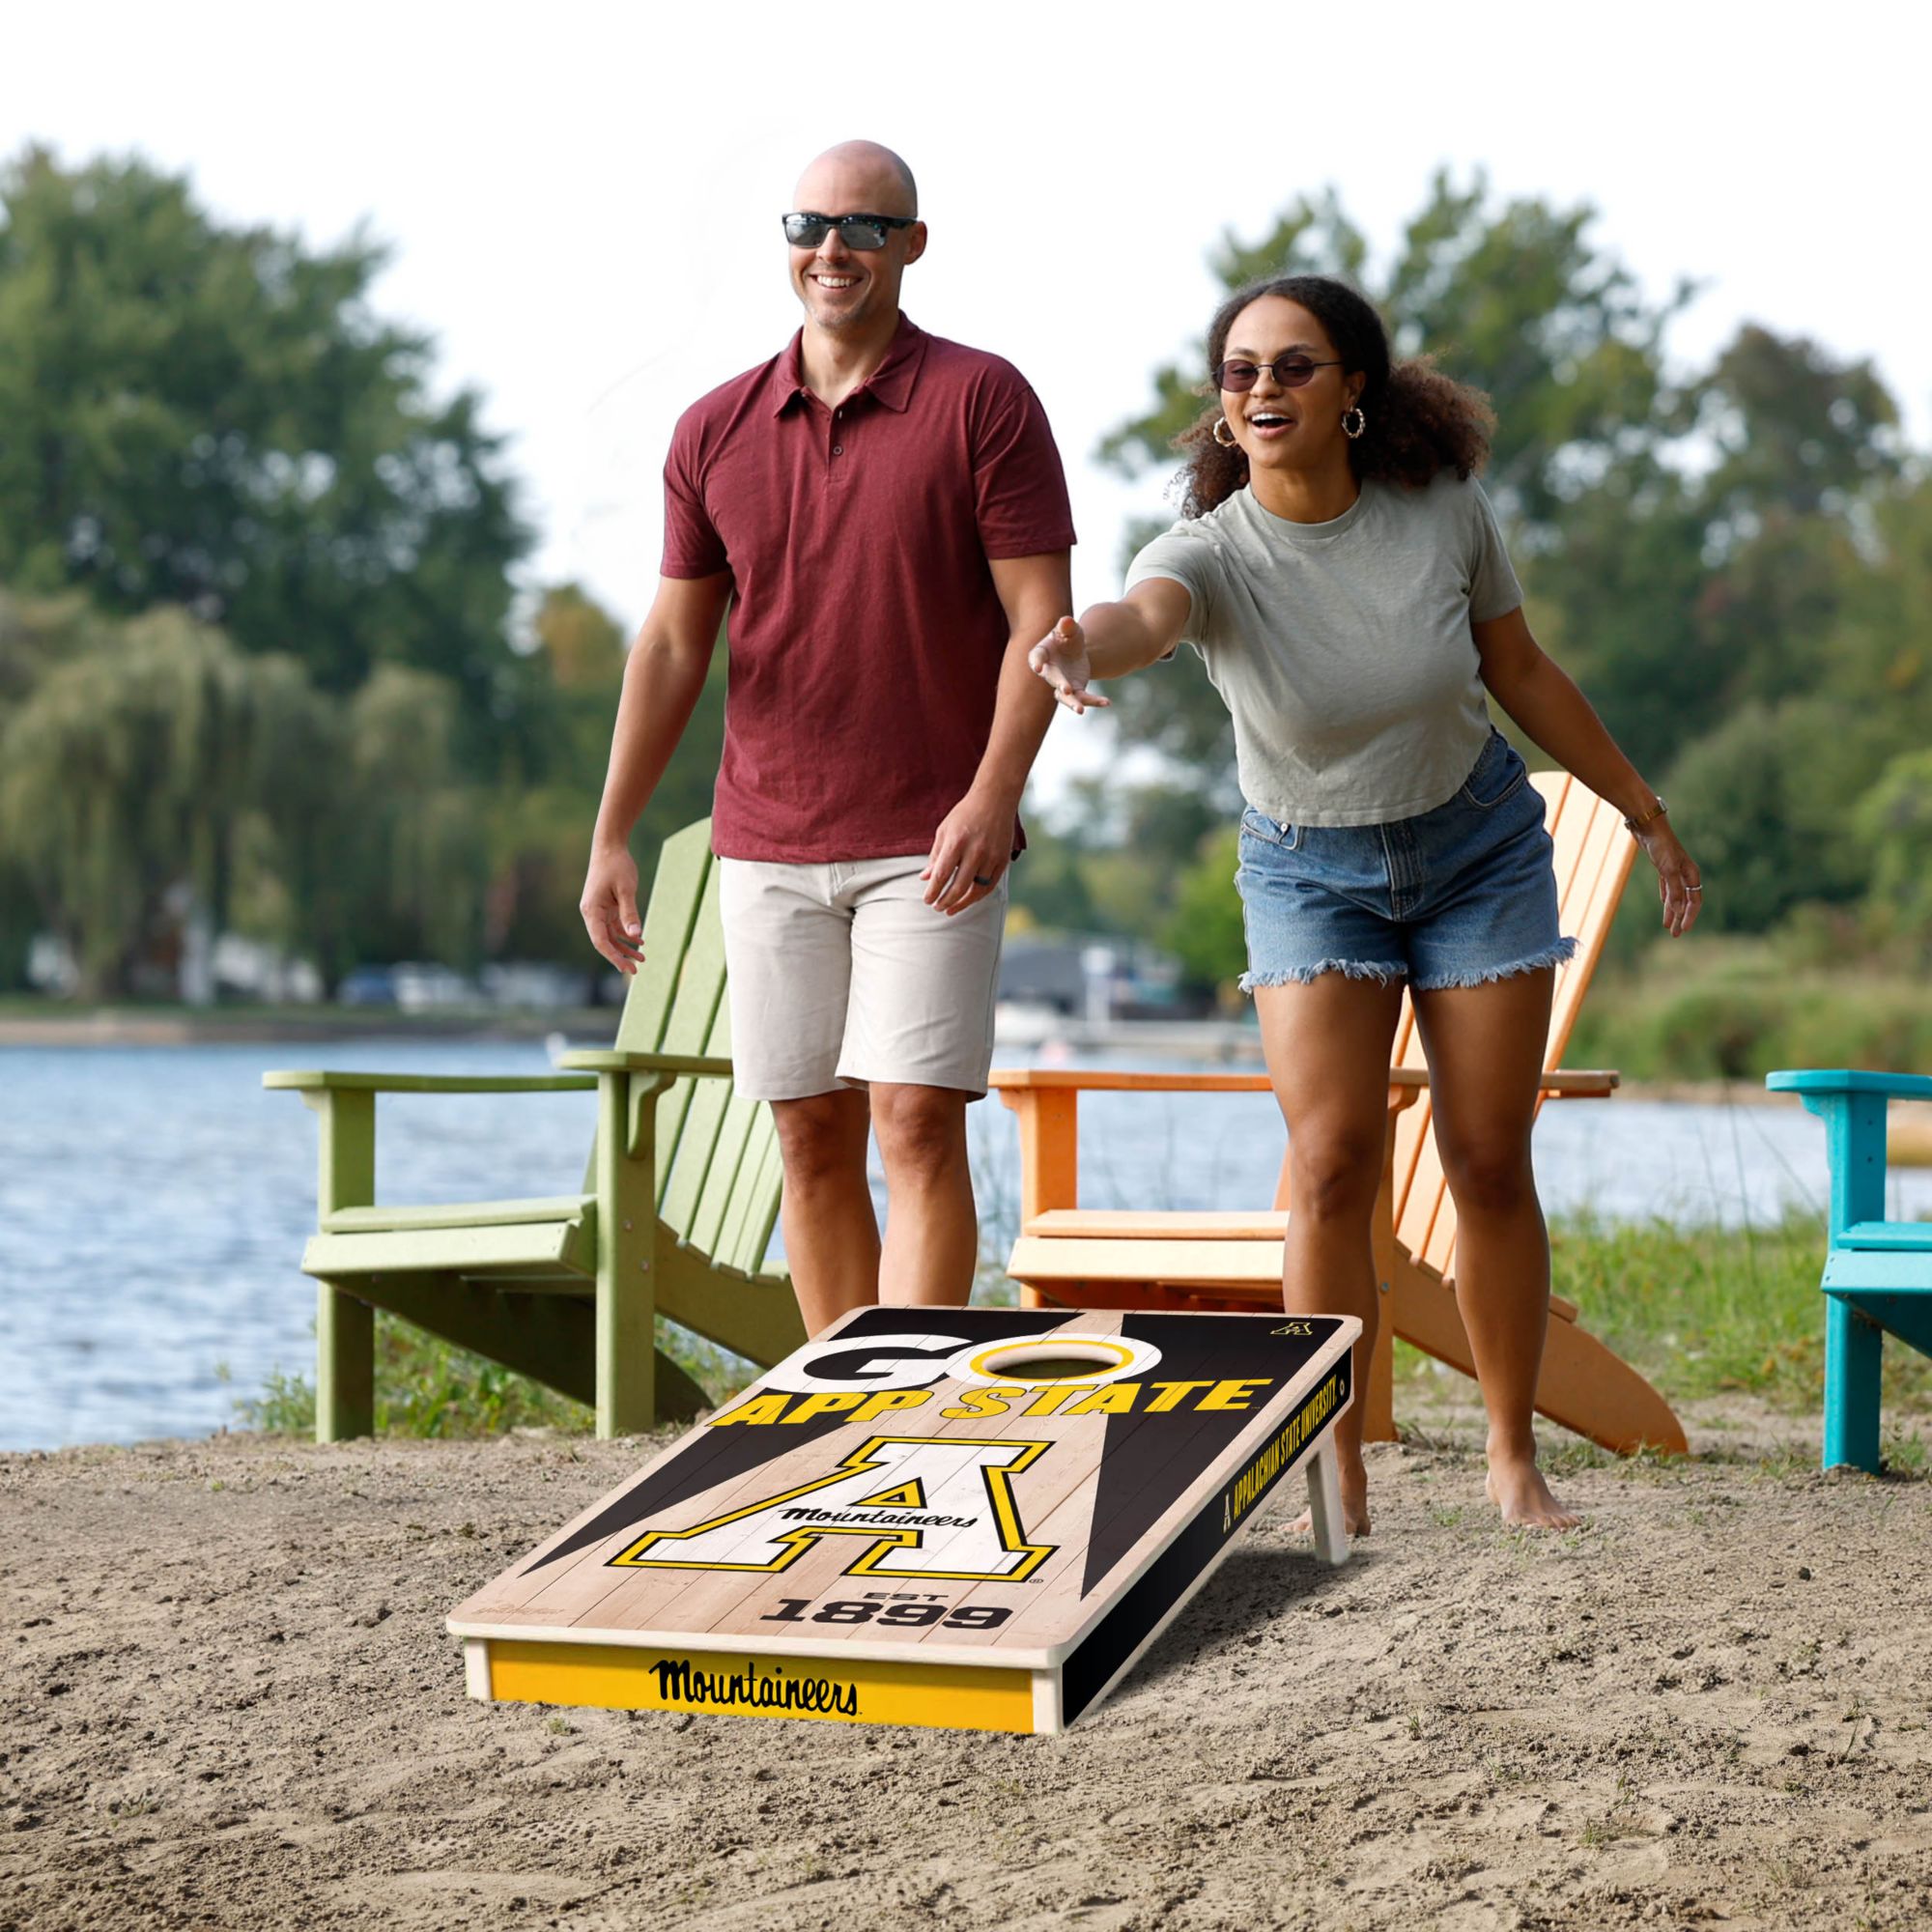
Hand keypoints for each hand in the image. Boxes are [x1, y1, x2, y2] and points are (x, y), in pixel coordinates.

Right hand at [580, 844, 644, 973]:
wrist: (610, 846)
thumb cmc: (617, 866)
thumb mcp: (626, 890)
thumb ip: (630, 913)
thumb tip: (635, 936)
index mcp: (591, 910)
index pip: (600, 940)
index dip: (613, 956)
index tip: (627, 968)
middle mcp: (592, 913)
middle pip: (604, 941)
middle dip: (619, 956)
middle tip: (636, 970)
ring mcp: (598, 910)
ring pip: (610, 935)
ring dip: (624, 946)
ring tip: (642, 958)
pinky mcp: (606, 906)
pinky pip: (614, 925)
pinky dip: (626, 934)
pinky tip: (639, 941)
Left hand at [923, 788, 1014, 915]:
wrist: (995, 800)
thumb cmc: (965, 815)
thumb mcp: (944, 831)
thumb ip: (935, 856)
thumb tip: (925, 879)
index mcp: (956, 842)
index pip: (941, 875)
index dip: (933, 892)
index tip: (927, 901)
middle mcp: (975, 851)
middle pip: (958, 887)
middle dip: (945, 901)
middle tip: (937, 907)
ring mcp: (991, 856)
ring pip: (976, 890)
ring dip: (962, 903)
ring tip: (950, 909)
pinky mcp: (1003, 860)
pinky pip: (991, 885)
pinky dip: (978, 896)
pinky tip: (968, 900)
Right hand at [1027, 616, 1107, 714]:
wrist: (1075, 651)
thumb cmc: (1068, 637)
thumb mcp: (1070, 629)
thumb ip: (1067, 626)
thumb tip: (1066, 621)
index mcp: (1043, 653)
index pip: (1037, 657)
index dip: (1036, 662)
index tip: (1037, 668)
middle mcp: (1049, 671)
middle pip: (1052, 678)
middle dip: (1059, 684)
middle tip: (1066, 689)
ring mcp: (1061, 683)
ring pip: (1065, 697)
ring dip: (1072, 703)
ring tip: (1080, 710)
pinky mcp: (1075, 691)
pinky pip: (1083, 698)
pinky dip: (1095, 701)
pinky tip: (1107, 702)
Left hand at [1643, 824, 1702, 937]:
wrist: (1648, 826)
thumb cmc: (1660, 846)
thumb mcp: (1667, 869)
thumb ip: (1674, 890)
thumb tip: (1680, 911)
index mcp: (1691, 874)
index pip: (1694, 901)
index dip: (1689, 916)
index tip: (1683, 930)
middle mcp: (1685, 873)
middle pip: (1686, 901)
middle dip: (1681, 918)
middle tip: (1675, 934)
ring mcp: (1674, 870)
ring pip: (1676, 896)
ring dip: (1672, 911)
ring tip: (1668, 926)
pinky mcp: (1663, 867)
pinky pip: (1668, 887)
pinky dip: (1667, 898)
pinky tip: (1665, 905)